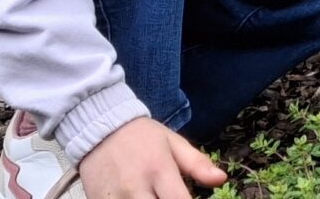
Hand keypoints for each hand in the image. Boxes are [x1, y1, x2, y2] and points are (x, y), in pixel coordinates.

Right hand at [76, 117, 225, 198]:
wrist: (98, 127)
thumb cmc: (141, 136)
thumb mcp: (172, 143)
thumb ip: (197, 163)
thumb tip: (221, 179)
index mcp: (159, 170)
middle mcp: (136, 187)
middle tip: (169, 195)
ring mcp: (114, 197)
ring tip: (154, 195)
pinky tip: (135, 198)